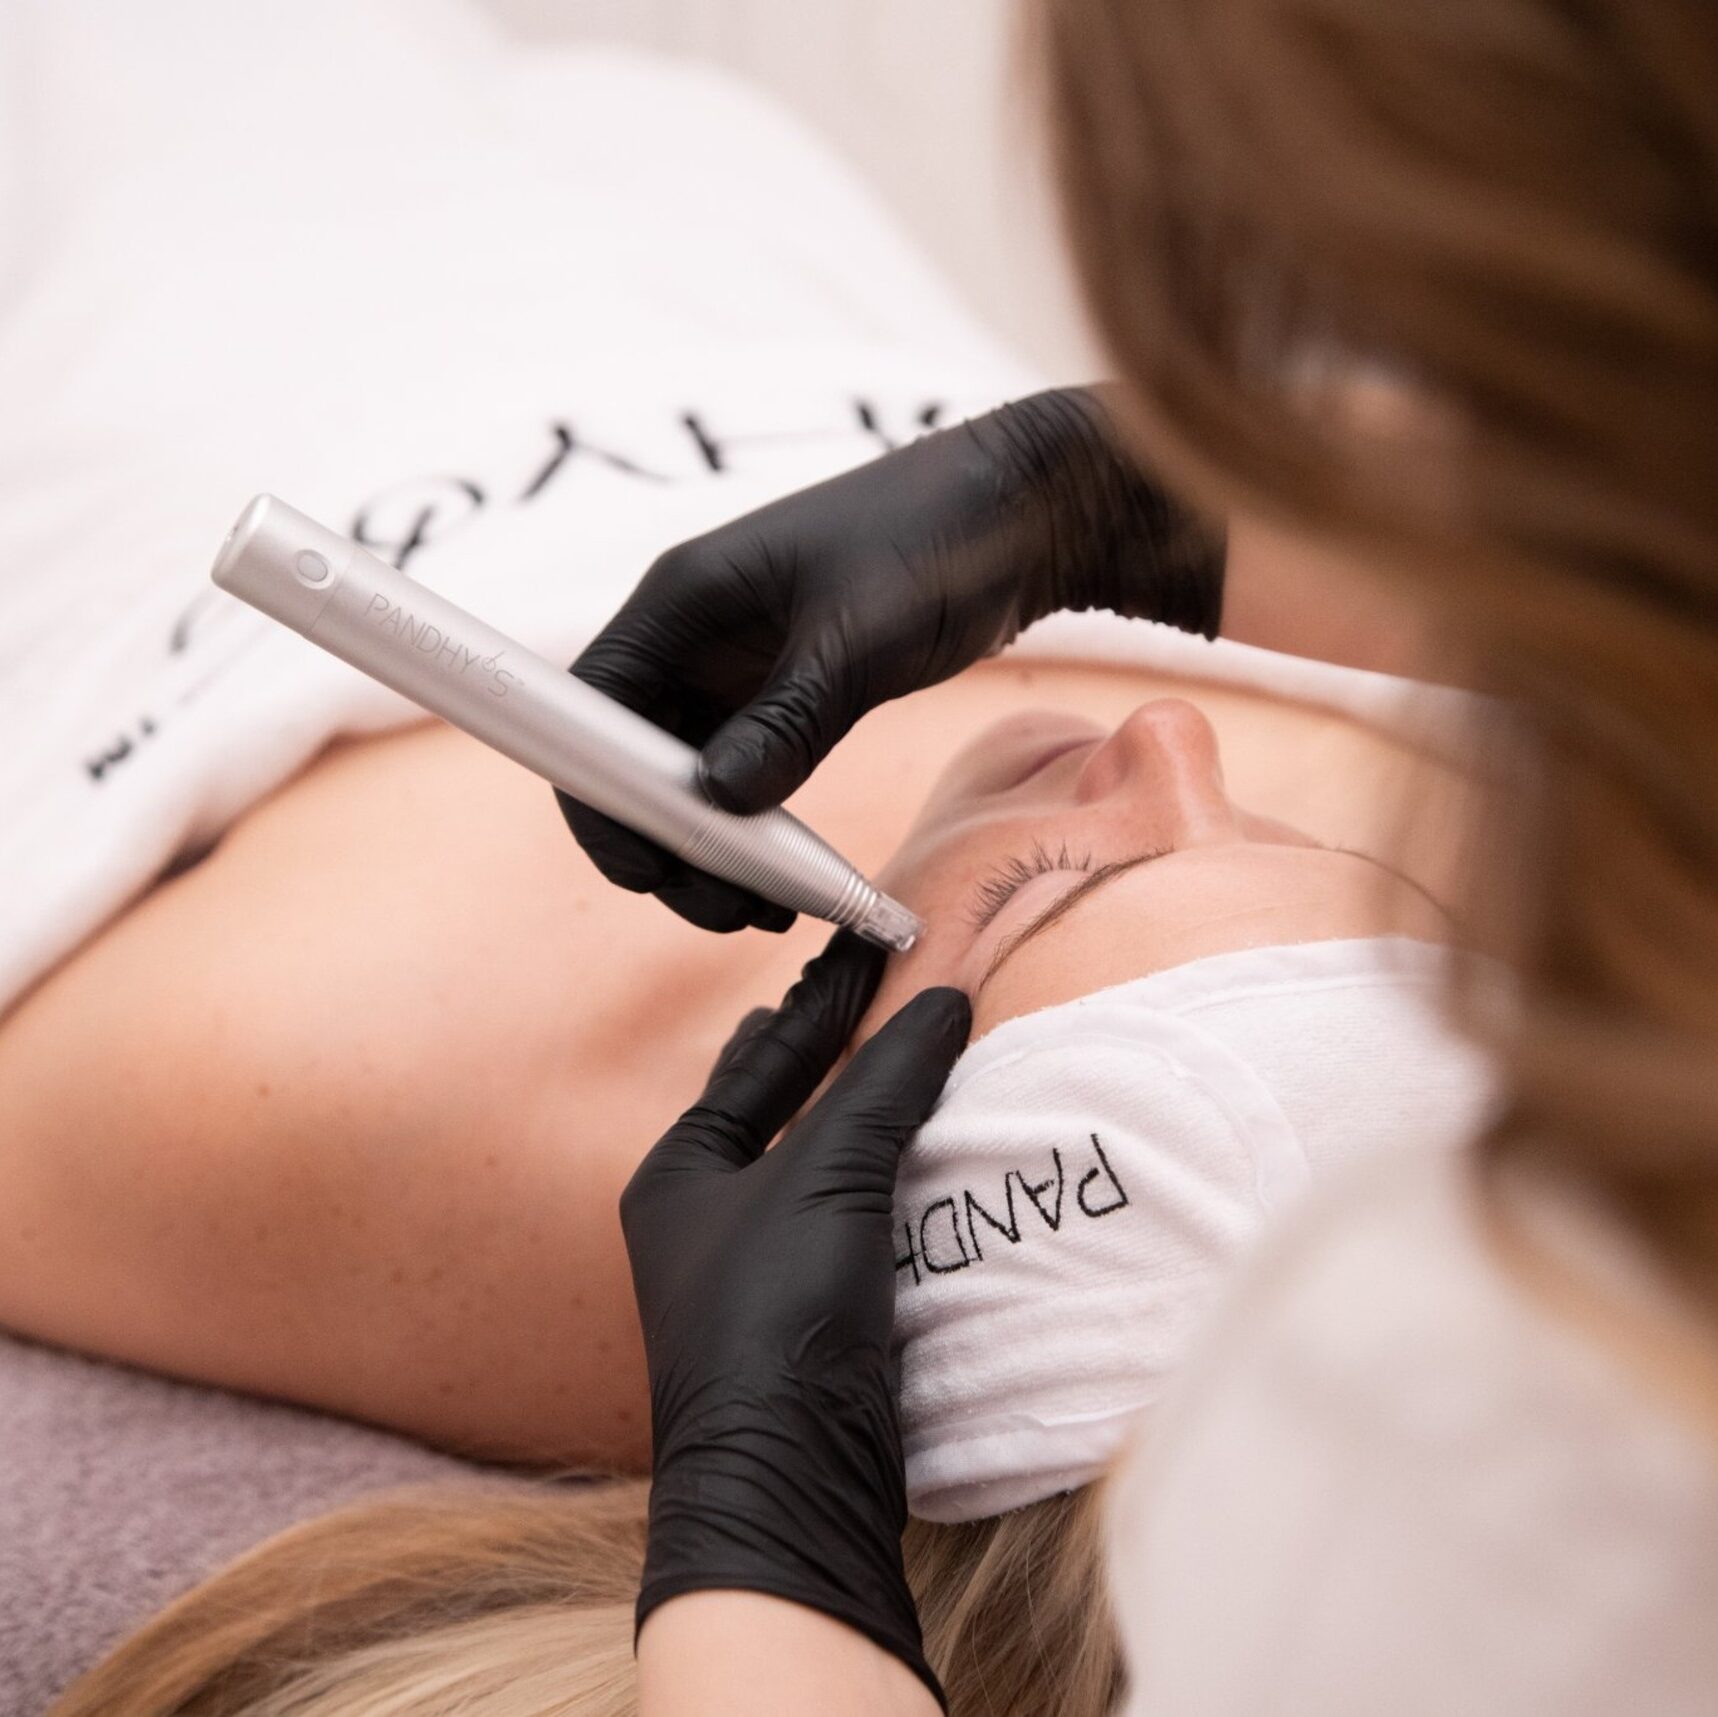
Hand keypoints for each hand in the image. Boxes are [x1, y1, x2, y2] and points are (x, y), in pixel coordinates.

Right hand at [561, 386, 1224, 931]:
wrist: (1019, 517)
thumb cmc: (935, 539)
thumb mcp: (859, 633)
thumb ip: (790, 717)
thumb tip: (722, 803)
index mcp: (682, 596)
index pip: (593, 709)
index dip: (600, 796)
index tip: (647, 869)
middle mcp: (693, 635)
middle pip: (632, 761)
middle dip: (663, 844)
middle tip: (725, 910)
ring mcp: (736, 668)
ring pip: (686, 782)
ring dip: (710, 852)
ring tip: (765, 913)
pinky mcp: (783, 695)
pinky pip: (742, 779)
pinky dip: (753, 835)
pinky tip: (792, 884)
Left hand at [623, 931, 972, 1707]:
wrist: (786, 1479)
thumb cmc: (775, 1312)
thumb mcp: (827, 1177)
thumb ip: (883, 1082)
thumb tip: (941, 998)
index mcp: (677, 1171)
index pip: (761, 1057)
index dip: (821, 1000)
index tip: (870, 944)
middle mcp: (703, 1214)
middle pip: (778, 1103)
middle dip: (828, 1049)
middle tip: (879, 985)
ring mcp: (752, 1268)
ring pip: (815, 1160)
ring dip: (861, 1110)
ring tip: (903, 1051)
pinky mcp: (804, 1313)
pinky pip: (847, 1212)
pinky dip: (883, 1171)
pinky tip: (917, 1153)